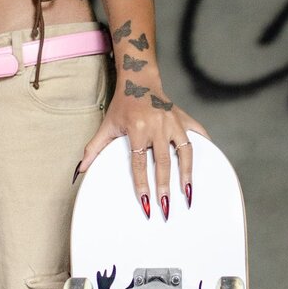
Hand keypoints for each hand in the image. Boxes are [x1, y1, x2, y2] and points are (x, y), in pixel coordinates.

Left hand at [75, 70, 209, 218]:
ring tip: (188, 194)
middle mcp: (158, 126)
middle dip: (165, 187)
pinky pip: (198, 134)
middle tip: (166, 208)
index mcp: (137, 129)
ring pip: (185, 152)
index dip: (142, 185)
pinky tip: (208, 164)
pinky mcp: (184, 118)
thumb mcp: (106, 126)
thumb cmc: (123, 106)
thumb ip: (94, 149)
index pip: (139, 163)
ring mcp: (174, 122)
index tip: (146, 203)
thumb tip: (80, 170)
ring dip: (187, 174)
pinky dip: (205, 147)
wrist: (139, 80)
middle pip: (163, 162)